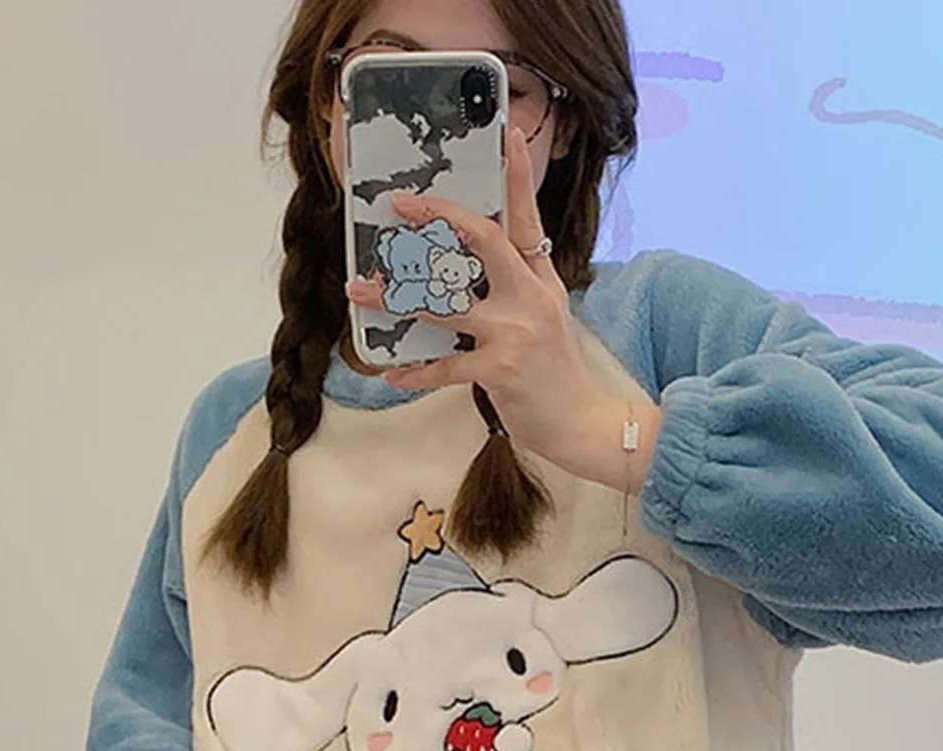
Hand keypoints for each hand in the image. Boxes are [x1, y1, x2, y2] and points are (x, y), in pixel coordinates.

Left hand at [345, 127, 660, 492]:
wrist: (581, 423)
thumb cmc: (554, 373)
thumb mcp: (544, 319)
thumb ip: (513, 291)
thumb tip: (461, 275)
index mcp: (541, 280)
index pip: (528, 219)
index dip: (518, 176)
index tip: (508, 135)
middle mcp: (530, 298)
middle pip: (484, 241)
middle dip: (439, 219)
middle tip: (401, 207)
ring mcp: (515, 332)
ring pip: (445, 304)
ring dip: (396, 297)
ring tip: (362, 291)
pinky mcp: (500, 370)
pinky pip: (444, 367)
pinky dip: (415, 373)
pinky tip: (391, 373)